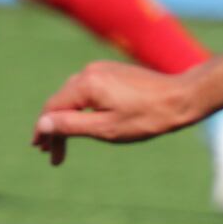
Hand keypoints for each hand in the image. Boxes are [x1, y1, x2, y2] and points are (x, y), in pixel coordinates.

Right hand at [32, 61, 204, 164]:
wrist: (181, 97)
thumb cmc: (146, 117)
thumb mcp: (106, 128)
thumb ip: (71, 125)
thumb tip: (42, 123)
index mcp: (86, 84)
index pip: (52, 108)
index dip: (44, 131)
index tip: (41, 150)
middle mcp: (90, 71)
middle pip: (61, 101)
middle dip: (54, 127)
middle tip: (50, 153)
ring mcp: (102, 70)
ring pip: (74, 96)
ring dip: (67, 118)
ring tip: (63, 141)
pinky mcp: (112, 72)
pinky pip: (88, 91)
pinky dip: (81, 108)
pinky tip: (82, 122)